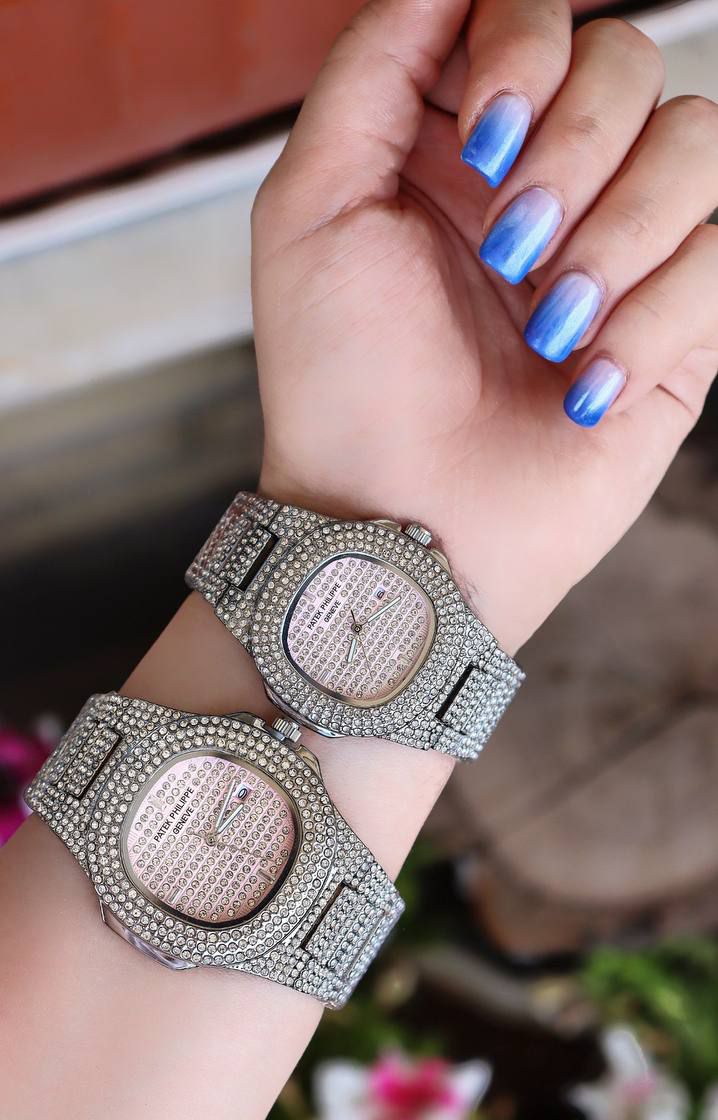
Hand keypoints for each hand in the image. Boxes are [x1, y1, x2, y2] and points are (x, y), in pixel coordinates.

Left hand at [253, 0, 717, 653]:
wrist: (402, 523)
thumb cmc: (342, 384)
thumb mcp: (311, 207)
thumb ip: (372, 67)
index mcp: (458, 144)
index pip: (538, 14)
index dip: (526, 48)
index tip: (482, 135)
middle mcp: (548, 183)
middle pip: (631, 60)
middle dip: (573, 149)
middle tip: (510, 248)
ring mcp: (619, 251)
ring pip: (697, 144)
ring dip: (617, 238)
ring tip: (548, 330)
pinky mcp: (678, 326)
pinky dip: (654, 320)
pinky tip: (588, 385)